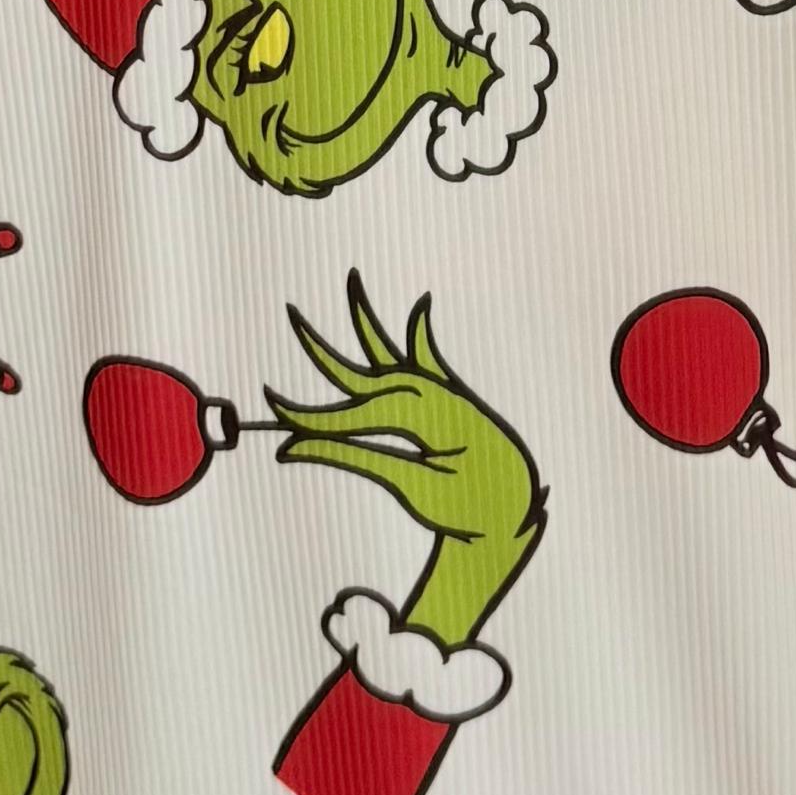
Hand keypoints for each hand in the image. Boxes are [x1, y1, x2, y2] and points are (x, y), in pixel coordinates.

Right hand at [267, 277, 538, 572]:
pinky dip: (420, 335)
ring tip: (353, 283)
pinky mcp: (450, 401)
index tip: (275, 413)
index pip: (353, 412)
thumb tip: (294, 448)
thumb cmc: (470, 503)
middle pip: (366, 372)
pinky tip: (421, 308)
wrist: (520, 511)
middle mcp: (432, 394)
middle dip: (325, 350)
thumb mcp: (409, 484)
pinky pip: (430, 361)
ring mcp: (443, 395)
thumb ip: (352, 457)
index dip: (311, 416)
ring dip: (370, 324)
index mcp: (424, 414)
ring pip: (394, 356)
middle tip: (291, 315)